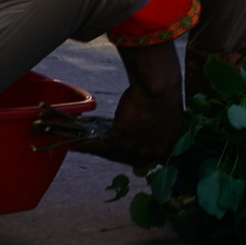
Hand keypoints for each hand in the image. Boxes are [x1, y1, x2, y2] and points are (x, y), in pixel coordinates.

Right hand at [47, 39, 183, 168]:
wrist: (157, 86)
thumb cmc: (165, 91)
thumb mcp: (167, 113)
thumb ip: (160, 125)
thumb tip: (151, 124)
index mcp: (169, 147)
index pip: (149, 157)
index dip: (135, 153)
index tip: (126, 150)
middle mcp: (153, 154)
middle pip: (129, 158)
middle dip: (115, 153)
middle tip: (103, 148)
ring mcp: (136, 149)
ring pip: (113, 153)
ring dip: (98, 149)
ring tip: (84, 145)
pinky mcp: (120, 141)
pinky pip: (100, 146)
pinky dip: (86, 145)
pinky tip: (76, 144)